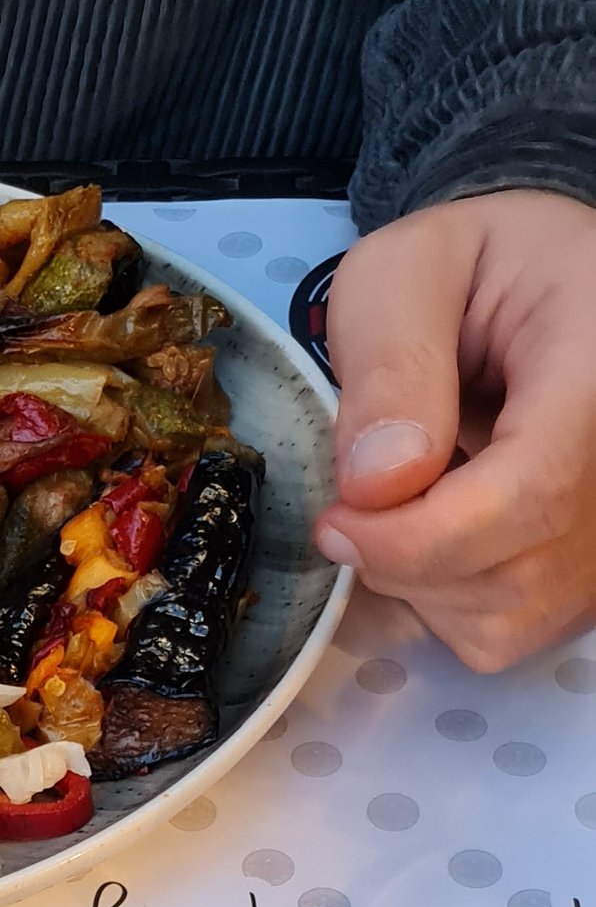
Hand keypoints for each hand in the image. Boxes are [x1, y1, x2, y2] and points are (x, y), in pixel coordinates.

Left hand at [314, 190, 595, 671]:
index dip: (415, 534)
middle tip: (360, 493)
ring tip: (420, 491)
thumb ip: (391, 360)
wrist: (530, 290)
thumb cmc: (469, 270)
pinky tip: (443, 526)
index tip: (335, 518)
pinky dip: (441, 599)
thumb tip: (378, 482)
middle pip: (511, 572)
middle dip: (400, 555)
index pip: (532, 491)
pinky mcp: (586, 582)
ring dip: (416, 579)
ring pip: (499, 617)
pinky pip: (498, 635)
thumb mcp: (407, 271)